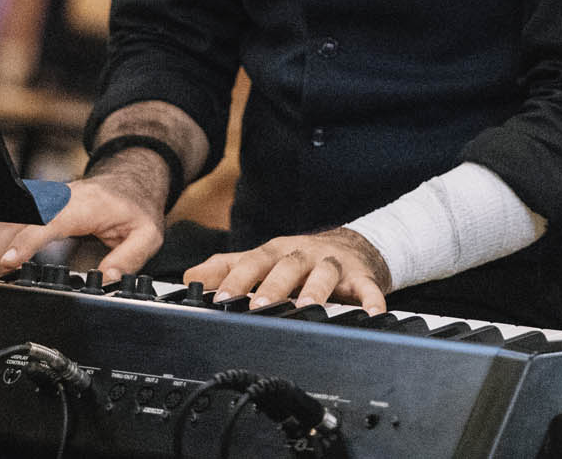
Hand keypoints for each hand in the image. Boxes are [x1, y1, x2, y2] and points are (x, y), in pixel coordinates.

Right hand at [0, 171, 166, 278]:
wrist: (129, 182)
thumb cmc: (134, 208)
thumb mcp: (147, 234)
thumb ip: (129, 257)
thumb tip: (108, 279)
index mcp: (83, 206)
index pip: (46, 222)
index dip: (24, 241)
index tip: (7, 262)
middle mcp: (58, 199)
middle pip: (17, 220)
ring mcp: (44, 200)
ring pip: (5, 216)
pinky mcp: (36, 205)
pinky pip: (5, 216)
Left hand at [185, 228, 390, 314]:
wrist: (352, 247)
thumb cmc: (300, 258)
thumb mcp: (263, 258)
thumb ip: (227, 267)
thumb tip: (189, 278)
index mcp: (277, 252)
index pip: (253, 262)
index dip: (236, 279)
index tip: (219, 299)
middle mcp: (303, 254)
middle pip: (287, 265)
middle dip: (272, 285)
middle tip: (257, 307)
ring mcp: (333, 263)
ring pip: (324, 273)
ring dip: (314, 289)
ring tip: (305, 307)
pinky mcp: (361, 276)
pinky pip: (367, 287)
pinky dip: (370, 299)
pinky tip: (371, 313)